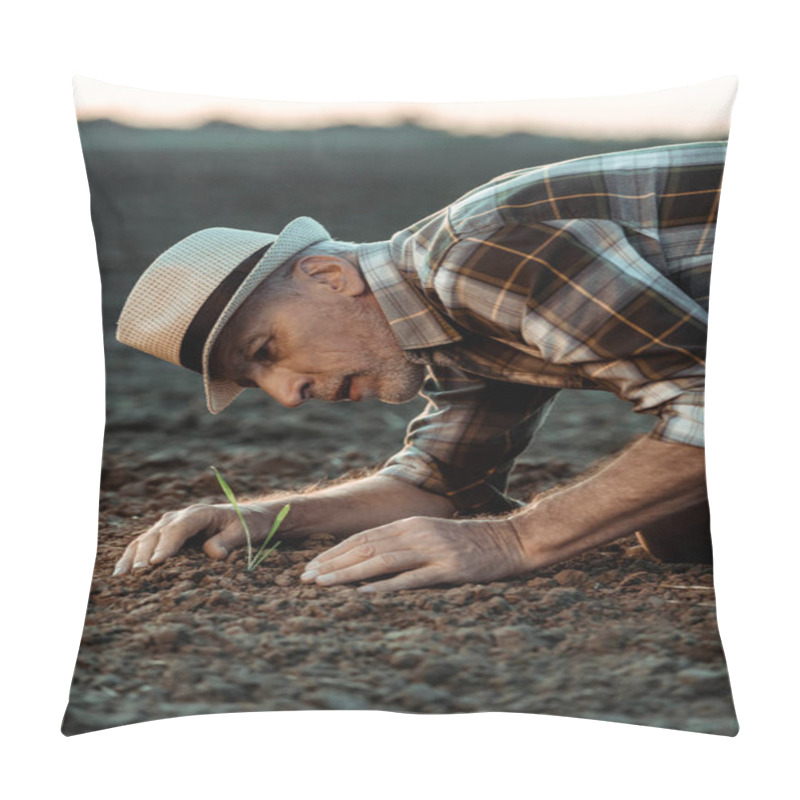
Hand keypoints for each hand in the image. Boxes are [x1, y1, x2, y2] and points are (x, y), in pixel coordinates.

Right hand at [112, 501, 281, 574]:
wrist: (248, 517)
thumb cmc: (247, 525)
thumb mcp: (243, 532)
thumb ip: (228, 541)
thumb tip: (214, 554)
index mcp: (199, 513)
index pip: (178, 529)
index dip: (165, 545)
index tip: (155, 564)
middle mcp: (180, 516)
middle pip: (157, 534)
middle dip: (145, 554)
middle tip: (136, 576)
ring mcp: (170, 523)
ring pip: (145, 538)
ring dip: (132, 557)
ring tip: (120, 577)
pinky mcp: (166, 533)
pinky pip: (144, 543)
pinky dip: (131, 556)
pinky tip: (120, 572)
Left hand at [300, 515, 530, 591]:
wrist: (511, 540)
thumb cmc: (470, 542)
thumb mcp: (432, 535)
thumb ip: (405, 542)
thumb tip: (371, 559)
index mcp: (411, 523)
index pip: (364, 537)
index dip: (335, 552)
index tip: (312, 567)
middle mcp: (417, 533)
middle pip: (366, 547)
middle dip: (333, 564)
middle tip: (306, 579)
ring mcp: (433, 550)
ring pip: (382, 561)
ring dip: (349, 573)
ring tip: (323, 584)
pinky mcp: (450, 569)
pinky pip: (412, 578)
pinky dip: (385, 586)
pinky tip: (364, 593)